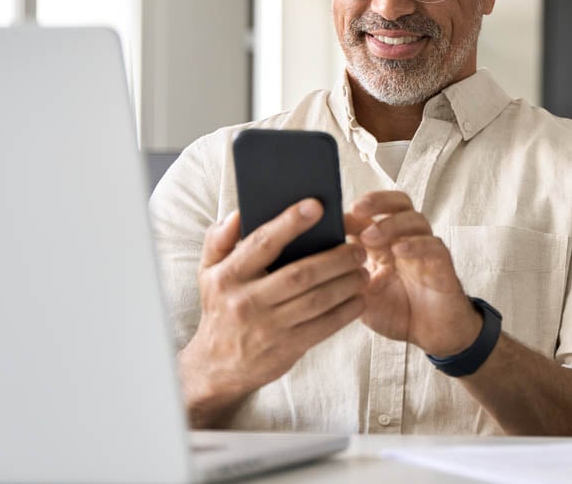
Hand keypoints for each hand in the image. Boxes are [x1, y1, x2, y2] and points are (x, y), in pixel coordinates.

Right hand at [179, 199, 367, 426]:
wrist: (216, 366)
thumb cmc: (220, 308)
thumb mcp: (208, 272)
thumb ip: (220, 239)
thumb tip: (239, 213)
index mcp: (229, 276)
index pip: (263, 243)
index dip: (291, 222)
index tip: (317, 206)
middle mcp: (247, 301)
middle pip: (301, 274)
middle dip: (335, 259)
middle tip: (358, 249)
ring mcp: (268, 327)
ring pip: (317, 300)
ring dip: (347, 284)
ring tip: (363, 271)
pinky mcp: (286, 348)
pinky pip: (324, 326)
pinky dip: (346, 311)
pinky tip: (359, 298)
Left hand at [345, 191, 480, 356]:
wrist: (432, 335)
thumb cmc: (398, 312)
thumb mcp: (362, 295)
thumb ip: (345, 275)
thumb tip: (317, 259)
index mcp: (385, 243)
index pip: (372, 212)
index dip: (354, 211)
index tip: (333, 218)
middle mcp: (406, 239)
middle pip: (398, 202)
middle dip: (377, 201)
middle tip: (356, 209)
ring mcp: (425, 249)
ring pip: (415, 220)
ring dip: (391, 224)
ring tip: (370, 237)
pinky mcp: (442, 263)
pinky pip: (432, 245)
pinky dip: (416, 244)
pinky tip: (399, 250)